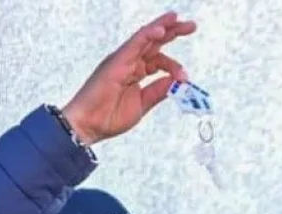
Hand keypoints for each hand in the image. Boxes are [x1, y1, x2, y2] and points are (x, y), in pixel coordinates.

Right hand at [62, 12, 195, 144]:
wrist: (90, 125)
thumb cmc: (109, 117)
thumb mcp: (142, 105)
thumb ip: (158, 91)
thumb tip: (176, 81)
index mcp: (135, 73)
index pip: (159, 60)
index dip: (174, 66)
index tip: (185, 78)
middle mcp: (129, 62)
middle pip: (154, 42)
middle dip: (173, 32)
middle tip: (191, 26)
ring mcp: (123, 60)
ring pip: (145, 37)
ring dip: (163, 27)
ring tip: (177, 19)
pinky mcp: (117, 61)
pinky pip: (134, 43)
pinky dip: (148, 35)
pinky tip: (161, 30)